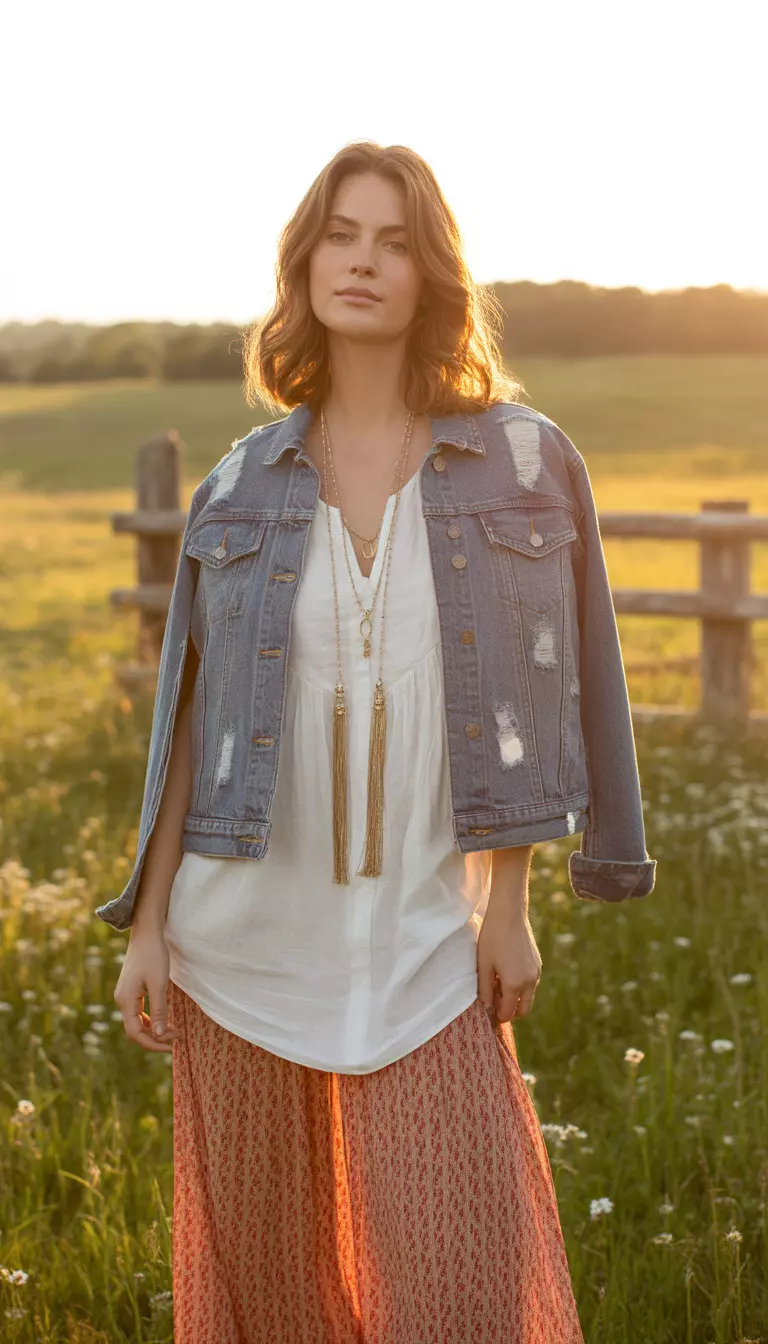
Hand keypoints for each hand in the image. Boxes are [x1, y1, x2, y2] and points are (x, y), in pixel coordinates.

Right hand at [113, 922, 184, 1052]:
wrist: (147, 933)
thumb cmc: (153, 955)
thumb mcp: (159, 984)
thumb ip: (158, 1010)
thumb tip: (158, 1035)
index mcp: (125, 1001)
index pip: (135, 1033)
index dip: (153, 1043)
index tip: (172, 1044)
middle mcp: (122, 1000)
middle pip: (135, 1030)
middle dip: (156, 1037)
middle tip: (177, 1036)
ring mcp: (125, 995)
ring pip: (137, 1022)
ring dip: (154, 1029)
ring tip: (173, 1031)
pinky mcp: (130, 990)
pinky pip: (138, 1012)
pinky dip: (150, 1019)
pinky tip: (163, 1020)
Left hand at [476, 900, 541, 1024]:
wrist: (509, 913)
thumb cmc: (492, 937)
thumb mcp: (483, 965)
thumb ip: (484, 989)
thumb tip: (487, 1007)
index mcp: (515, 983)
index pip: (509, 1012)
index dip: (498, 1016)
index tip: (488, 1011)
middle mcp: (530, 980)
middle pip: (524, 1009)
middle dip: (510, 1010)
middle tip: (494, 1001)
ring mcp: (536, 971)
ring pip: (528, 996)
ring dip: (515, 997)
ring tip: (497, 983)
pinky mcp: (538, 963)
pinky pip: (531, 983)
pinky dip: (520, 986)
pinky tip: (506, 972)